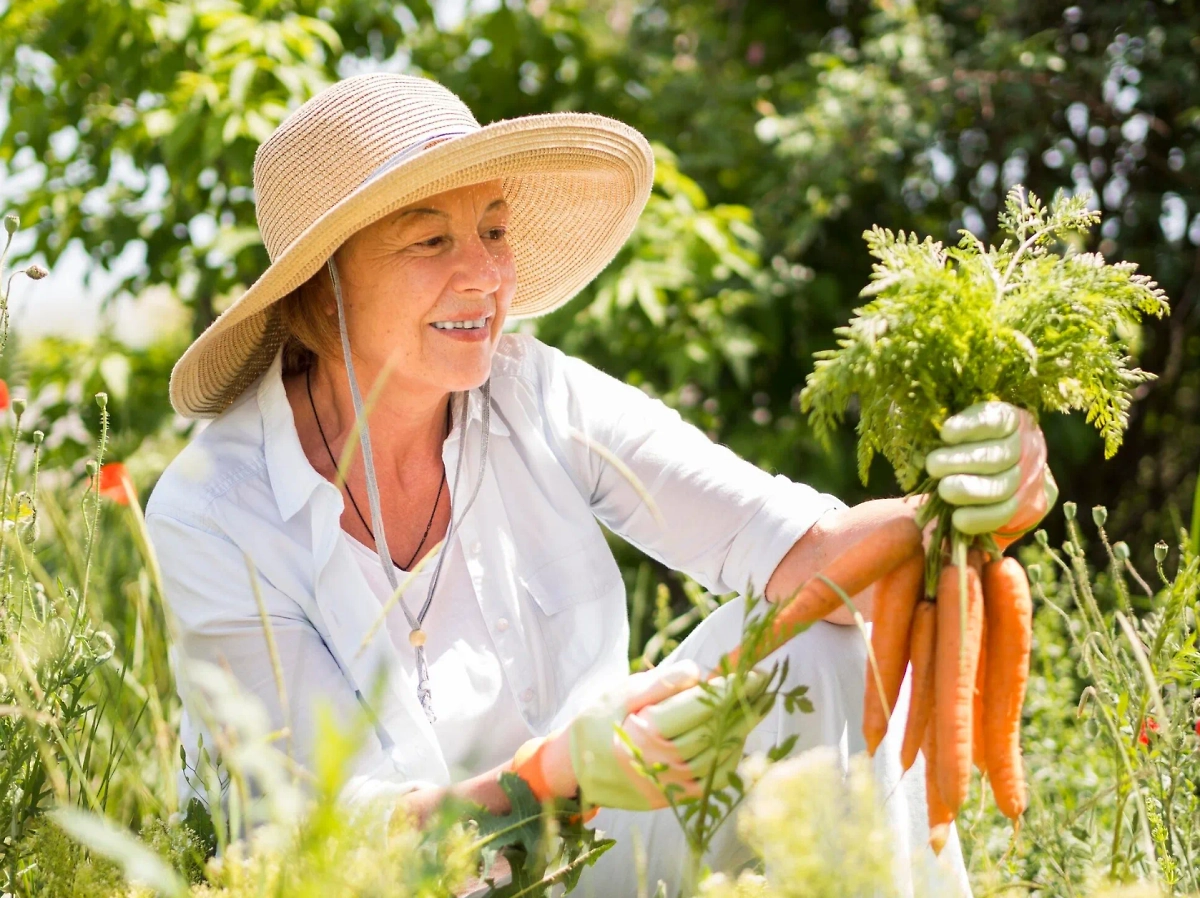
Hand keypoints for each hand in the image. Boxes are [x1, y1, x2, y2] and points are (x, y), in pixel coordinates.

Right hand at [512, 661, 771, 810]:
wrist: (574, 768)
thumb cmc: (596, 722)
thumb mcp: (620, 693)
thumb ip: (660, 683)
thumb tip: (698, 672)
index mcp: (647, 732)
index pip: (701, 707)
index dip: (731, 689)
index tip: (754, 673)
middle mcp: (661, 762)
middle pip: (715, 731)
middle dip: (744, 706)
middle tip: (766, 686)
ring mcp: (668, 785)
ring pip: (718, 757)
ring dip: (742, 731)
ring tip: (756, 707)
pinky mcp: (671, 798)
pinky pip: (710, 779)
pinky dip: (728, 758)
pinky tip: (736, 737)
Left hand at [925, 401, 1058, 545]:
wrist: (1008, 473)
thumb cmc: (971, 444)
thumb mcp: (966, 428)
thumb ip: (953, 430)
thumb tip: (927, 430)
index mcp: (1012, 420)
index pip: (998, 420)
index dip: (972, 426)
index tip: (945, 433)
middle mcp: (1026, 446)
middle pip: (999, 455)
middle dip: (963, 461)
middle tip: (933, 466)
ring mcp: (1028, 477)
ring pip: (1003, 486)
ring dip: (970, 491)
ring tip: (944, 491)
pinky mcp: (1026, 504)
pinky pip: (1005, 513)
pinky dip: (980, 517)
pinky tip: (958, 518)